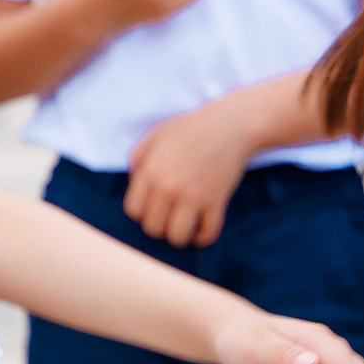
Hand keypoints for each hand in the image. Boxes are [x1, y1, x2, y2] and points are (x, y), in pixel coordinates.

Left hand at [124, 98, 252, 247]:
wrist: (230, 126)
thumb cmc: (190, 128)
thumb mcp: (154, 136)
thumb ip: (138, 160)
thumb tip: (134, 185)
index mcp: (151, 173)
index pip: (133, 211)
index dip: (141, 211)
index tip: (152, 204)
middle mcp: (169, 189)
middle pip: (152, 228)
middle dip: (158, 225)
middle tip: (167, 215)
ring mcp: (194, 198)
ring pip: (177, 238)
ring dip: (179, 235)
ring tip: (183, 224)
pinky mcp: (217, 203)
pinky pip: (208, 235)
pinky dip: (203, 236)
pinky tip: (201, 227)